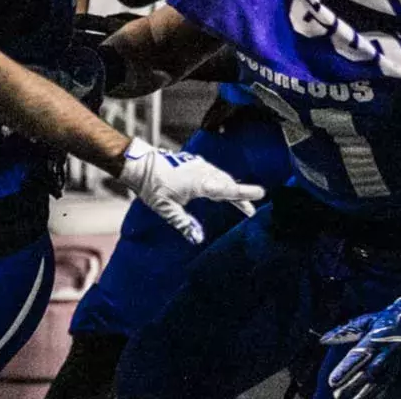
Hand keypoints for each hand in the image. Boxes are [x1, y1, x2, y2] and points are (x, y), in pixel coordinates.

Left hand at [115, 138, 263, 242]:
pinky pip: (213, 173)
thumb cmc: (151, 186)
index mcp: (199, 183)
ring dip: (230, 189)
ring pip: (220, 177)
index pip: (226, 190)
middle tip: (251, 211)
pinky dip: (220, 182)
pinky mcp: (193, 163)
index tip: (261, 193)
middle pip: (227, 184)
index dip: (244, 194)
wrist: (138, 164)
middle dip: (240, 196)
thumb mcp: (166, 209)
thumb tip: (198, 238)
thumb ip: (184, 224)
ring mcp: (198, 165)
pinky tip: (219, 189)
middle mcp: (202, 171)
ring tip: (241, 203)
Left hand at [319, 297, 400, 398]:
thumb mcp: (366, 321)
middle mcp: (387, 353)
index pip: (357, 357)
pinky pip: (392, 386)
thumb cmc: (387, 320)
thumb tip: (323, 340)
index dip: (344, 370)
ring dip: (365, 394)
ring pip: (379, 383)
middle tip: (336, 396)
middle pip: (367, 374)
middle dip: (351, 386)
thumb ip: (345, 332)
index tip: (331, 381)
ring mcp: (398, 364)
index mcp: (376, 339)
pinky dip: (381, 395)